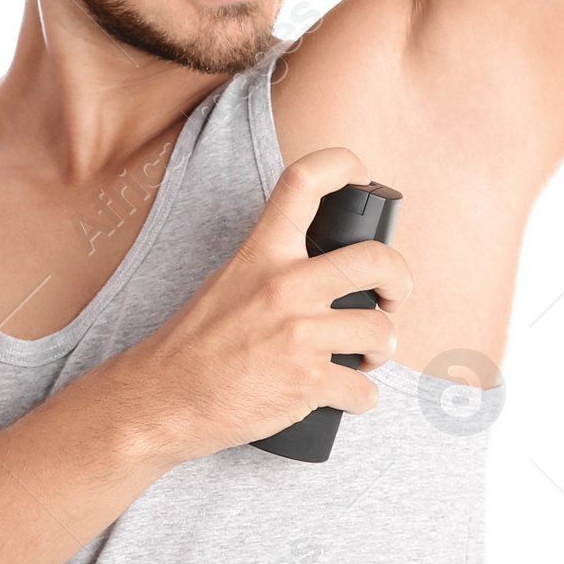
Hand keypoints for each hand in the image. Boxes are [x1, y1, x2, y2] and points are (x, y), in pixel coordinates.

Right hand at [103, 148, 411, 464]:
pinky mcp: (306, 382)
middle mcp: (284, 286)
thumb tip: (319, 267)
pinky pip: (364, 389)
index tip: (361, 175)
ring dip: (381, 349)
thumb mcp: (226, 281)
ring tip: (365, 357)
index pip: (304, 182)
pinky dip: (362, 397)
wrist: (163, 399)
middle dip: (400, 281)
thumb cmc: (192, 345)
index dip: (343, 165)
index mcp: (262, 254)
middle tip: (392, 298)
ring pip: (381, 332)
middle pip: (377, 260)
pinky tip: (346, 395)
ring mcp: (298, 334)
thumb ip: (270, 266)